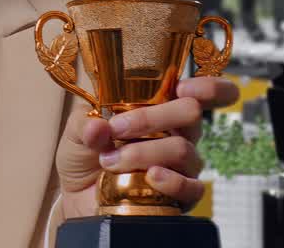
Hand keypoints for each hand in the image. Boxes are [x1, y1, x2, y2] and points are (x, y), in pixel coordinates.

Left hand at [56, 76, 239, 217]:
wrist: (78, 195)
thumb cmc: (85, 154)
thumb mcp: (77, 131)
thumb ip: (86, 123)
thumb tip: (98, 127)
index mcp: (160, 108)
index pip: (201, 93)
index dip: (206, 87)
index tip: (183, 87)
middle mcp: (177, 133)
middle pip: (190, 113)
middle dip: (152, 117)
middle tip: (117, 129)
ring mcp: (182, 165)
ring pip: (182, 149)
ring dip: (142, 153)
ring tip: (110, 161)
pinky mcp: (180, 196)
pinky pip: (192, 188)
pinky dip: (171, 182)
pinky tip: (150, 177)